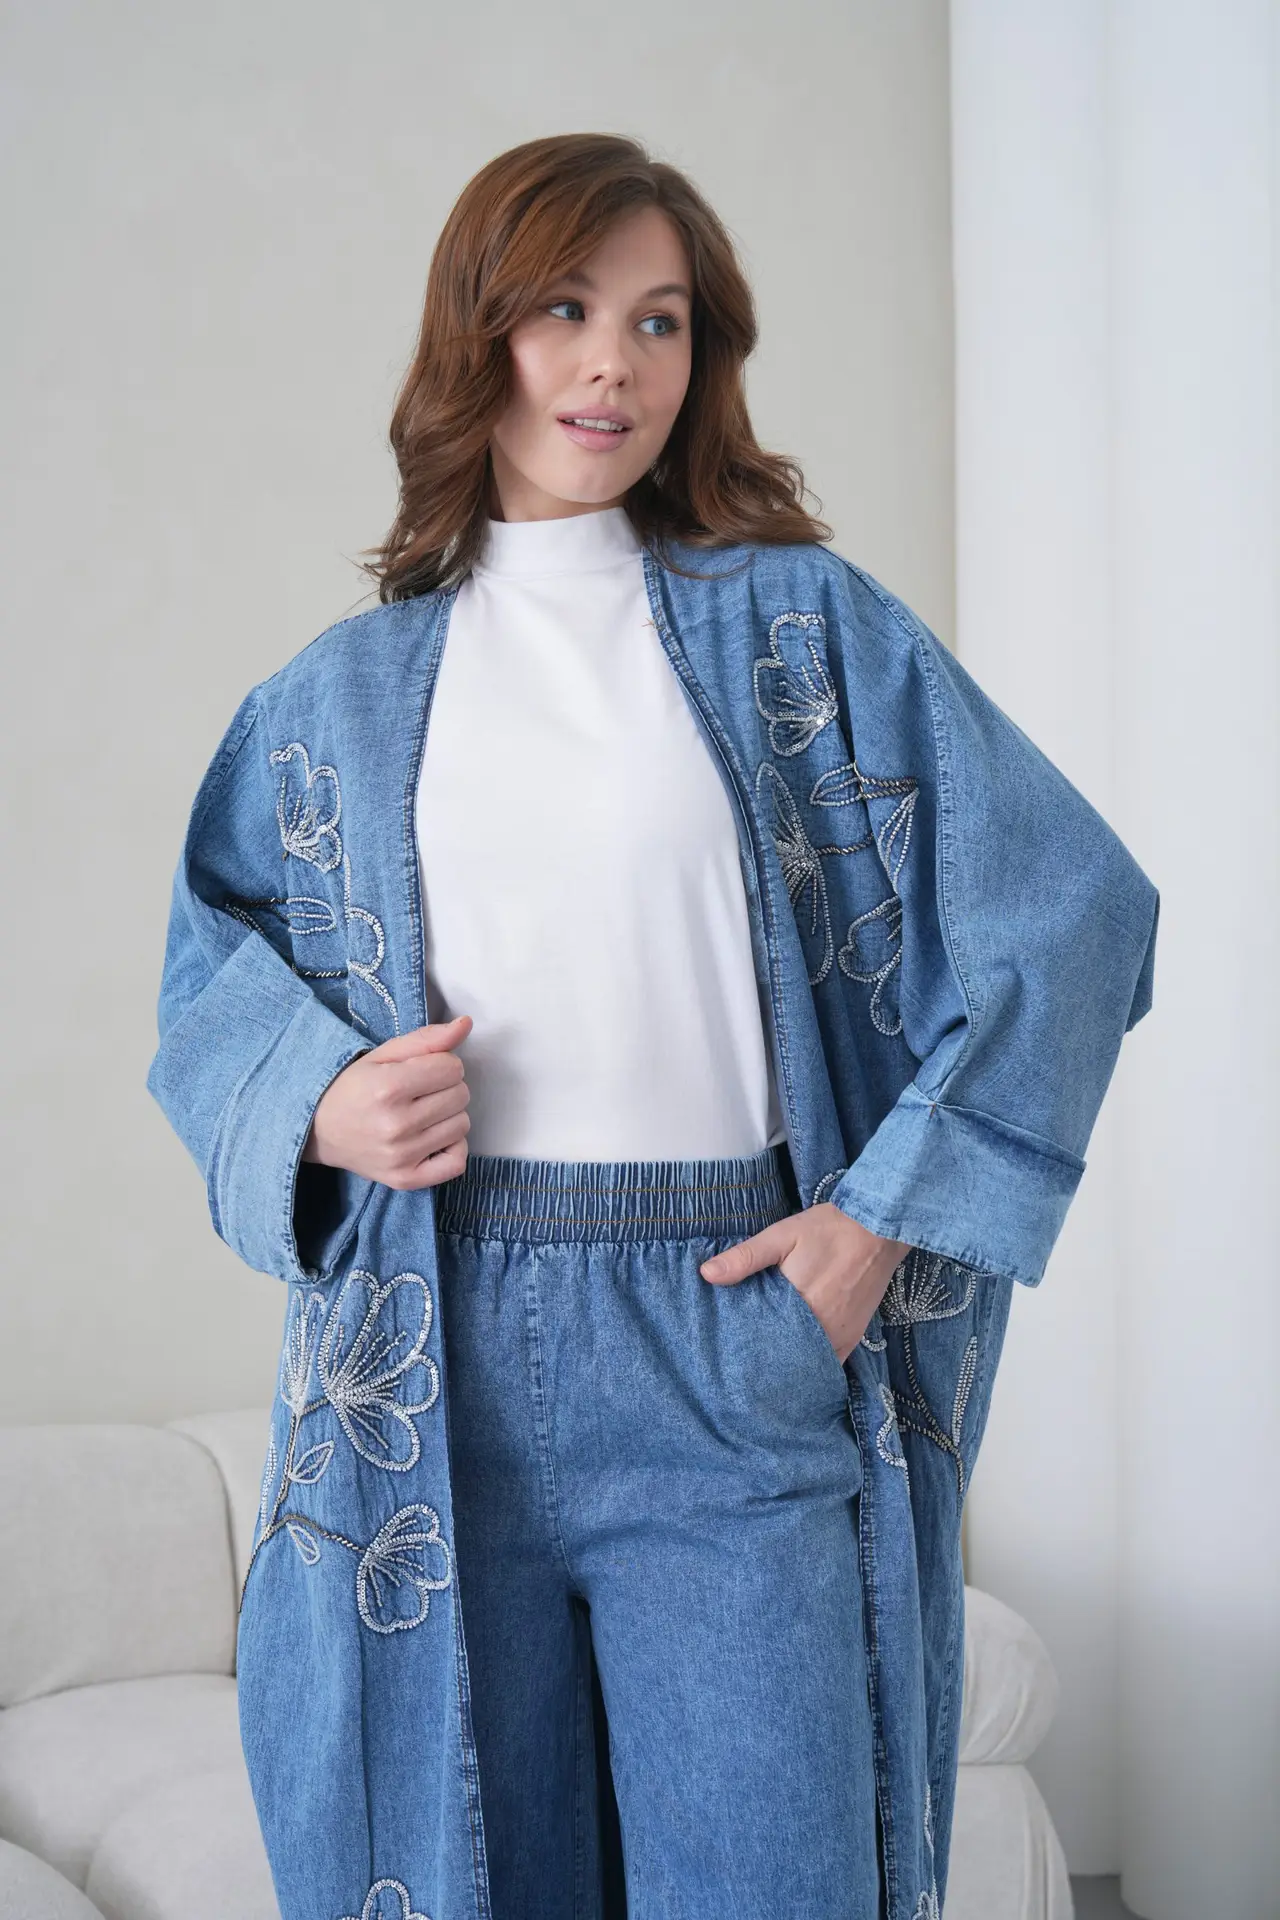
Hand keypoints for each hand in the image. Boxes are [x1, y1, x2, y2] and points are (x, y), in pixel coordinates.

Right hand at [302, 1013, 473, 1189]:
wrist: (318, 1131)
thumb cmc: (353, 1088)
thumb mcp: (383, 1055)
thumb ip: (426, 1039)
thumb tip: (466, 1024)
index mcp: (389, 1087)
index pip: (452, 1068)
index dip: (441, 1064)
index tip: (422, 1070)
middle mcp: (396, 1124)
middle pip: (461, 1095)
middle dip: (446, 1088)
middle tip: (420, 1092)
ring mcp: (401, 1156)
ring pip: (462, 1125)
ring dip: (448, 1116)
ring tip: (422, 1114)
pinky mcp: (405, 1179)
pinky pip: (457, 1162)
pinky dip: (452, 1148)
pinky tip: (432, 1138)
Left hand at [699, 1203, 910, 1363]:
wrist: (880, 1228)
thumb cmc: (828, 1229)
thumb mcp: (782, 1234)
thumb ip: (746, 1257)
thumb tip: (707, 1275)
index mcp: (800, 1306)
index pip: (763, 1340)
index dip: (743, 1347)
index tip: (726, 1351)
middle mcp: (823, 1329)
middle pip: (785, 1357)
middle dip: (763, 1359)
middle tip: (740, 1361)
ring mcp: (841, 1336)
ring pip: (806, 1363)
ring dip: (787, 1363)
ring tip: (763, 1364)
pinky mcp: (854, 1336)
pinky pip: (830, 1362)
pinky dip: (812, 1365)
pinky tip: (795, 1364)